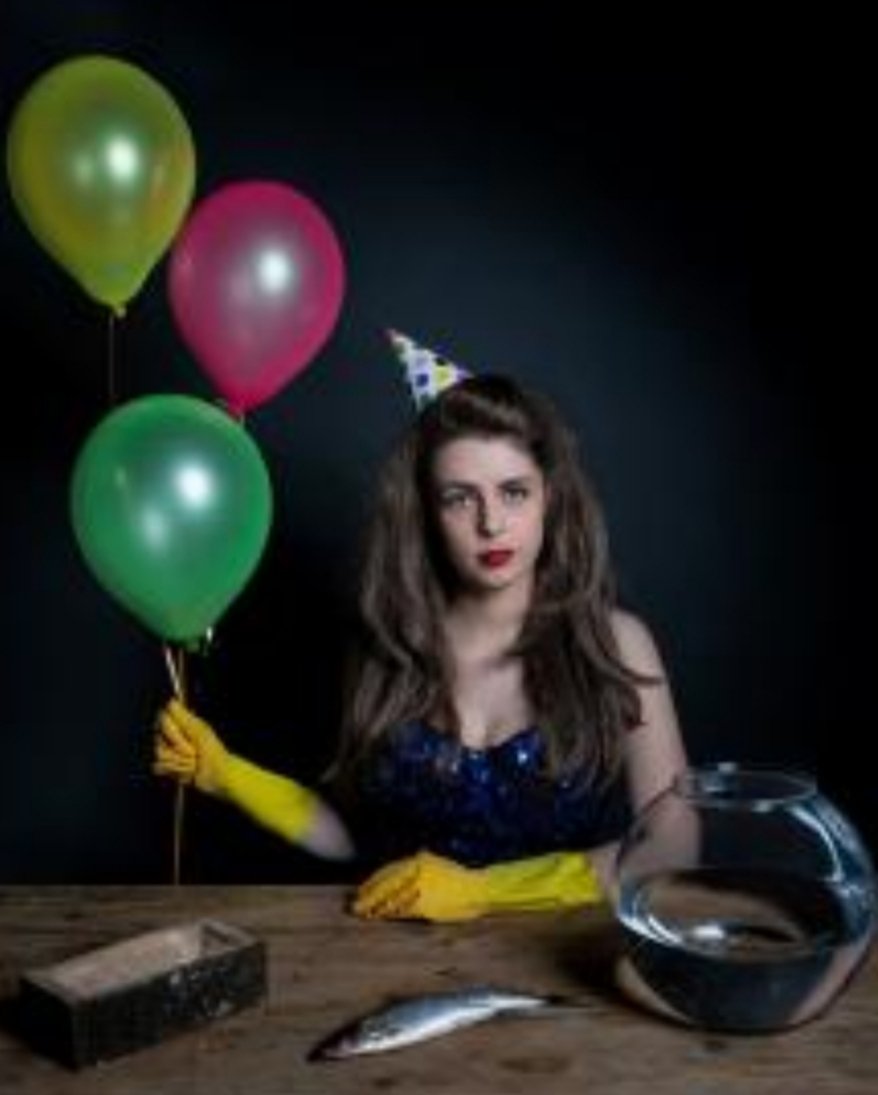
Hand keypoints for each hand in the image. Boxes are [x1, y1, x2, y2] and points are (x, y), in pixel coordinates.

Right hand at [153, 698, 229, 794]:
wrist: (217, 774)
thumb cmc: (213, 751)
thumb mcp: (200, 731)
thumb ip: (184, 717)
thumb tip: (171, 701)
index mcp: (181, 724)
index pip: (162, 720)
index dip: (172, 732)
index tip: (186, 737)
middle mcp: (172, 736)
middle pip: (158, 738)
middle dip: (179, 748)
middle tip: (194, 753)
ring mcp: (169, 751)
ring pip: (159, 754)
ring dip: (179, 761)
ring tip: (193, 763)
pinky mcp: (167, 766)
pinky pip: (158, 766)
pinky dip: (174, 770)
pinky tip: (186, 772)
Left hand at [351, 850, 487, 921]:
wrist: (480, 888)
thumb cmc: (459, 881)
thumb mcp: (435, 866)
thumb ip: (417, 869)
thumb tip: (393, 879)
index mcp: (419, 860)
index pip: (390, 871)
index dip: (373, 882)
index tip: (360, 890)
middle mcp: (418, 871)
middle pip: (386, 884)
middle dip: (369, 895)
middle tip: (353, 905)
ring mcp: (422, 887)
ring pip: (392, 898)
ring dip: (376, 906)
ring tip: (362, 914)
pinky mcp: (426, 903)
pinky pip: (403, 910)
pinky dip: (390, 914)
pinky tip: (381, 918)